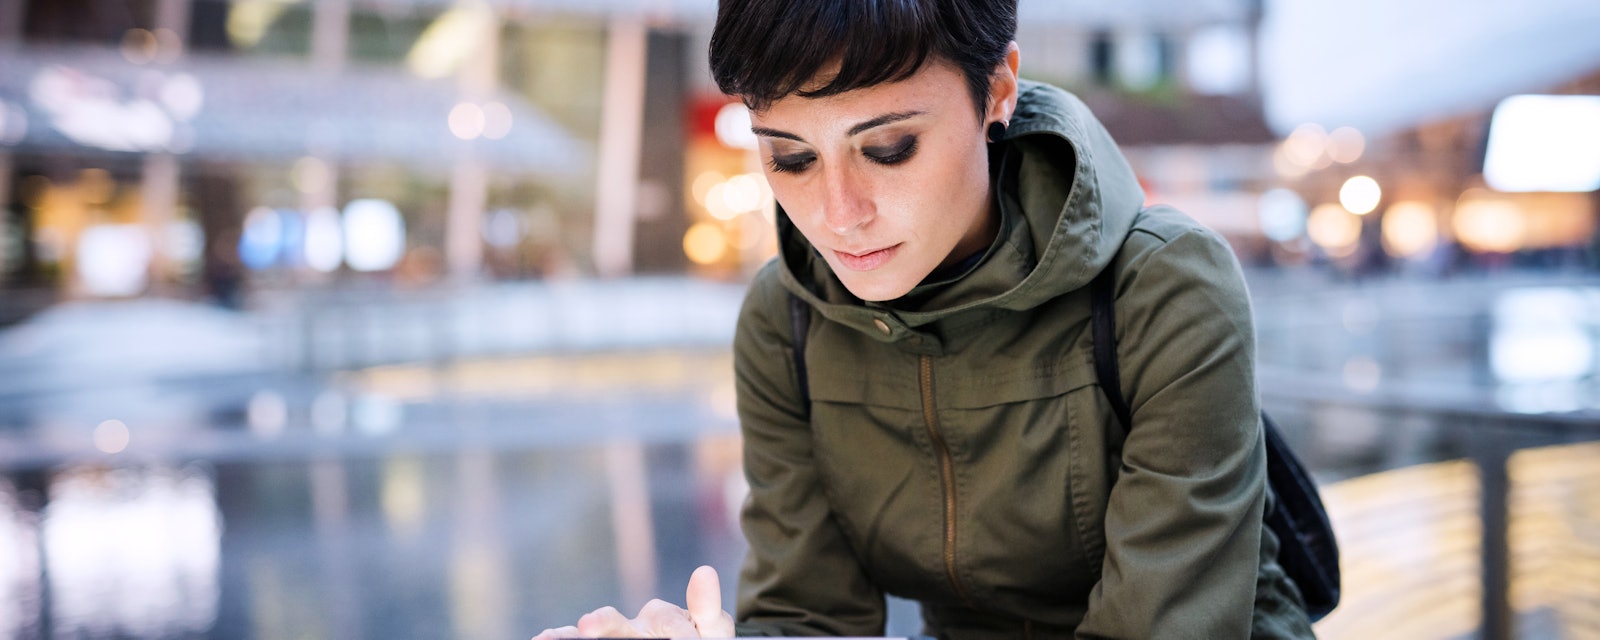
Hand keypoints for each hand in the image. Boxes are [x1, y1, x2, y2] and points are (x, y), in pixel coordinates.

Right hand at [532, 565, 734, 638]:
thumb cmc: (701, 638)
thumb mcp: (712, 630)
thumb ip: (707, 609)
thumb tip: (704, 570)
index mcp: (665, 620)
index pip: (666, 621)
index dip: (675, 631)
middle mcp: (636, 626)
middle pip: (616, 624)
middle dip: (603, 623)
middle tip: (587, 624)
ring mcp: (619, 634)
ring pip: (592, 633)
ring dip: (569, 634)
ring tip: (549, 637)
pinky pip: (575, 639)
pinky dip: (561, 636)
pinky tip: (542, 637)